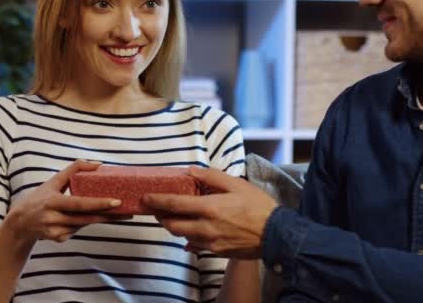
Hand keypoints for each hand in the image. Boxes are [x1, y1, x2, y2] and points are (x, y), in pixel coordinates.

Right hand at [6, 159, 125, 242]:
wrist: (20, 223)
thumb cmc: (39, 198)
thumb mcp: (52, 181)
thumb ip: (73, 169)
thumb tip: (98, 164)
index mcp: (52, 202)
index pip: (79, 203)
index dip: (98, 203)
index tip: (116, 201)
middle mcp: (54, 218)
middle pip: (87, 218)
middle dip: (109, 216)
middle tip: (128, 212)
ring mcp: (56, 231)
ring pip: (85, 224)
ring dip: (102, 219)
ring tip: (121, 214)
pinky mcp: (59, 239)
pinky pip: (78, 229)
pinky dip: (84, 222)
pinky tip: (84, 217)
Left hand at [142, 167, 277, 258]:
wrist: (277, 235)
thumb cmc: (258, 206)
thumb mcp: (237, 184)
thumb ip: (212, 177)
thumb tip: (192, 171)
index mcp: (209, 208)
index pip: (174, 205)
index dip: (156, 201)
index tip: (145, 198)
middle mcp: (206, 227)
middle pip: (172, 225)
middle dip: (161, 217)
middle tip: (156, 208)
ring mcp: (210, 242)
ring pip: (182, 236)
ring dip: (175, 226)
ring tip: (173, 217)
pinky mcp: (216, 251)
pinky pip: (195, 245)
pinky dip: (189, 238)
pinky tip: (191, 232)